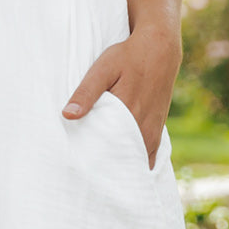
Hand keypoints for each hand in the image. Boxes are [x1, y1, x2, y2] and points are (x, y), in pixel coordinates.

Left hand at [61, 27, 181, 168]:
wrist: (160, 49)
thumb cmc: (128, 56)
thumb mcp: (103, 69)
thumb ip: (86, 92)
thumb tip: (68, 115)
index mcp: (127, 113)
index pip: (107, 149)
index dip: (94, 162)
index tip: (80, 172)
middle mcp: (143, 126)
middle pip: (123, 158)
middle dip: (107, 169)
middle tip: (88, 179)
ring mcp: (153, 129)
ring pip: (137, 158)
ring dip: (122, 165)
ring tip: (104, 176)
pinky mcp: (158, 128)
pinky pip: (148, 153)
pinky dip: (137, 160)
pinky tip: (124, 166)